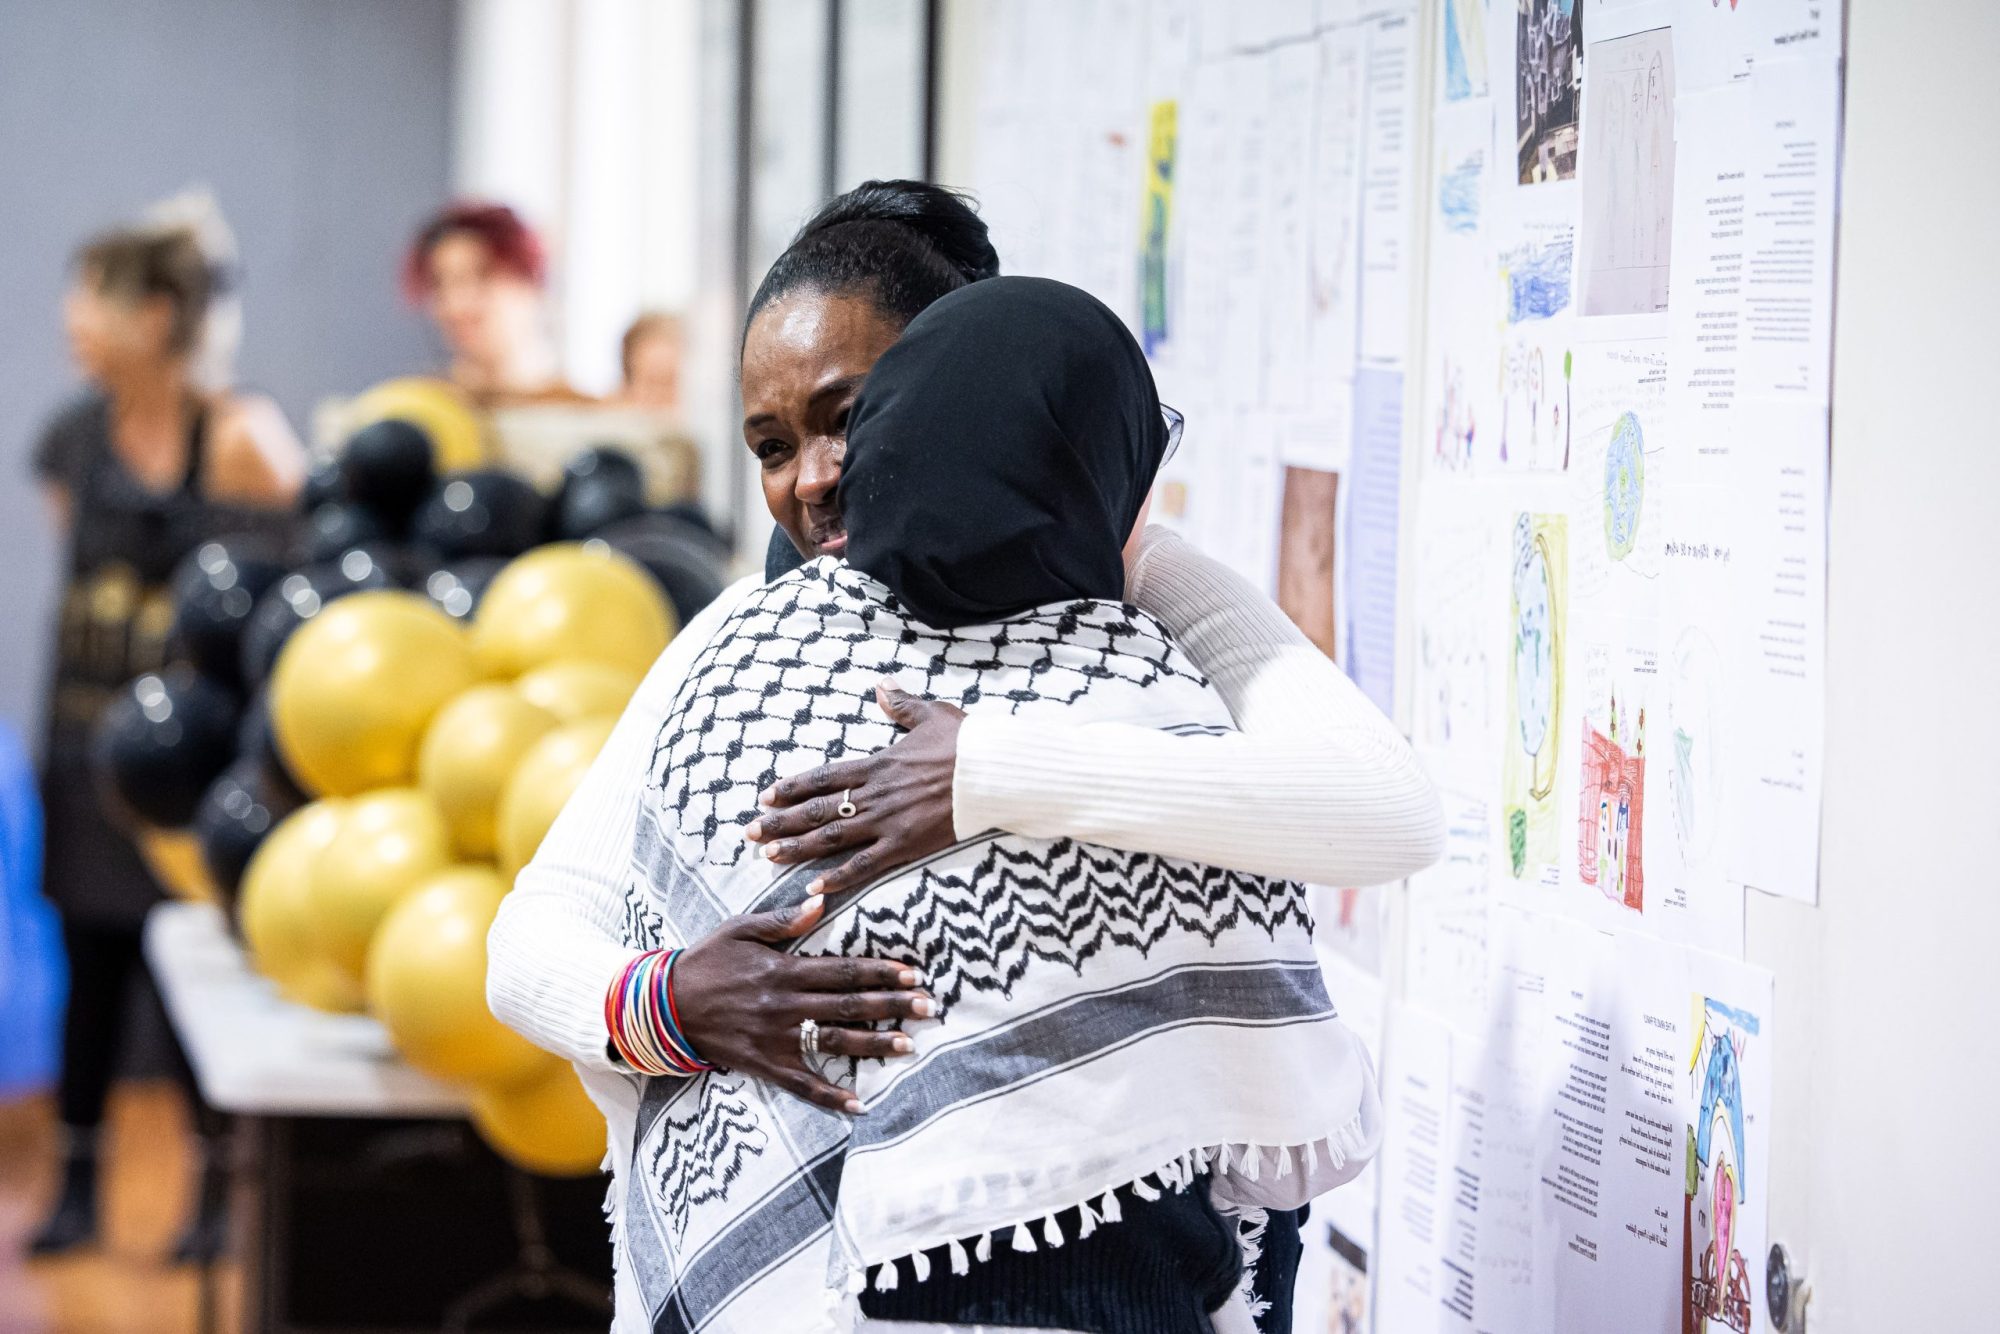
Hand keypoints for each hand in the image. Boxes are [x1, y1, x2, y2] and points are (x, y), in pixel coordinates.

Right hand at [670, 895, 934, 1114]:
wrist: (664, 1006)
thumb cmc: (705, 962)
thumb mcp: (739, 929)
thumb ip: (781, 920)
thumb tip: (819, 904)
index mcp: (782, 970)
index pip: (841, 970)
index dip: (879, 971)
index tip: (912, 973)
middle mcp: (784, 1005)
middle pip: (848, 1005)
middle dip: (891, 1005)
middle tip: (928, 1007)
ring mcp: (775, 1038)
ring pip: (833, 1043)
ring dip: (874, 1045)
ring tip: (909, 1045)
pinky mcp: (764, 1065)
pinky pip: (802, 1084)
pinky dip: (831, 1096)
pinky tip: (859, 1104)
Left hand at [743, 679, 964, 896]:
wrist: (995, 771)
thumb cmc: (967, 742)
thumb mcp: (932, 714)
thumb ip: (902, 705)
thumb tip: (882, 687)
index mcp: (878, 764)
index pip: (824, 777)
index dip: (791, 788)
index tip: (765, 796)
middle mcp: (875, 794)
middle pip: (818, 810)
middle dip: (782, 822)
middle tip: (751, 832)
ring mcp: (888, 821)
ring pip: (833, 838)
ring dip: (798, 848)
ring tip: (769, 857)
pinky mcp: (906, 844)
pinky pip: (866, 864)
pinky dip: (838, 877)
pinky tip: (814, 887)